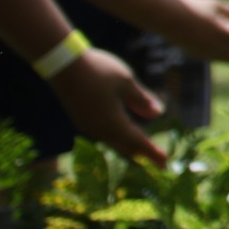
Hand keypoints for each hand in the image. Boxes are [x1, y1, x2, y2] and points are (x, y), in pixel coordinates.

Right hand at [49, 48, 165, 164]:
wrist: (63, 64)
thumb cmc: (99, 71)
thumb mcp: (126, 82)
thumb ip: (142, 99)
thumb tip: (158, 114)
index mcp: (113, 123)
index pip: (138, 142)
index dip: (152, 153)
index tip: (165, 163)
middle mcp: (99, 129)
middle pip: (125, 146)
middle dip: (142, 152)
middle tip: (158, 161)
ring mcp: (88, 125)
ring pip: (113, 141)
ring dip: (129, 146)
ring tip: (144, 150)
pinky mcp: (81, 118)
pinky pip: (104, 134)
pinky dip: (118, 137)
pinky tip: (123, 133)